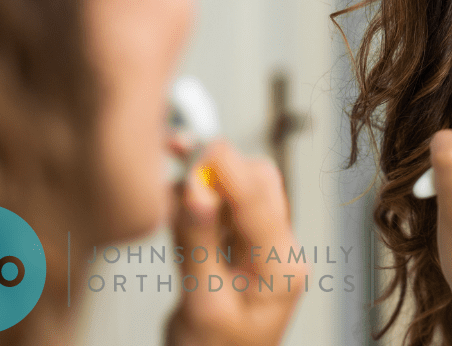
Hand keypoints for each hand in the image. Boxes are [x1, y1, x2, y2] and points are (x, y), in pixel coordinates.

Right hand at [165, 140, 304, 345]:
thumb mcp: (203, 304)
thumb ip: (199, 245)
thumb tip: (195, 190)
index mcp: (282, 265)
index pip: (260, 198)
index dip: (226, 167)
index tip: (194, 147)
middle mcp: (281, 249)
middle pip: (258, 182)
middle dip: (216, 168)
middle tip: (174, 165)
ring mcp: (264, 247)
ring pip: (239, 191)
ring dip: (203, 184)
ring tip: (168, 197)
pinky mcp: (243, 247)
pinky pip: (223, 209)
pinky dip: (197, 203)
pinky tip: (174, 212)